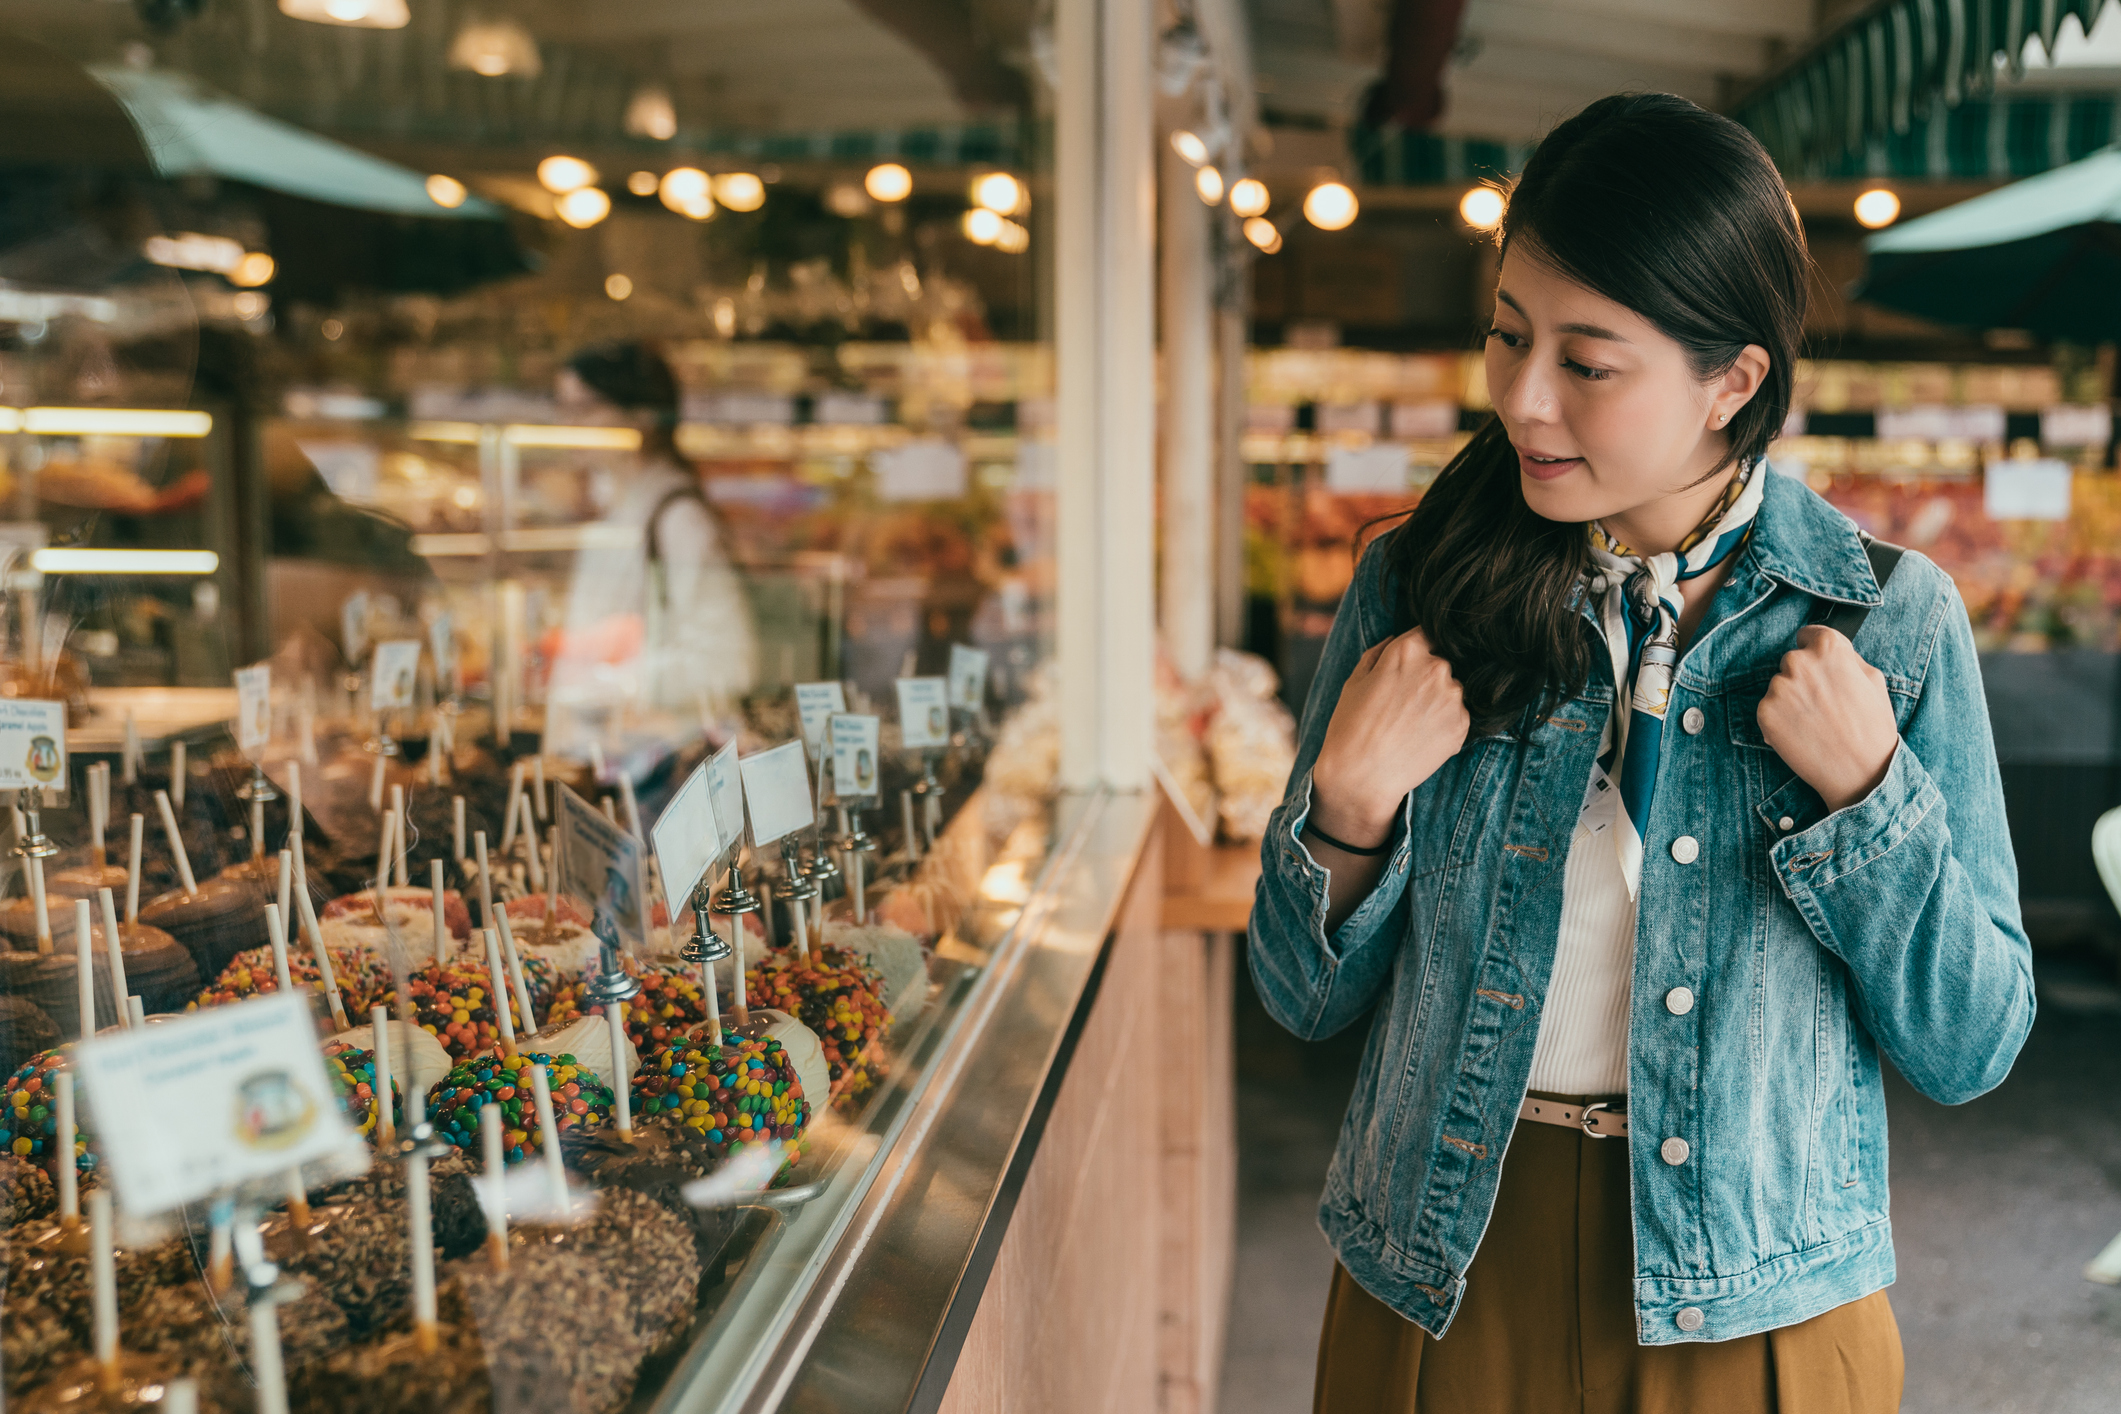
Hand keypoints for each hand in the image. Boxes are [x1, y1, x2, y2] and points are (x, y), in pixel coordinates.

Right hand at [1310, 629, 1469, 848]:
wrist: (1361, 777)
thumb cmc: (1350, 727)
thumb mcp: (1355, 680)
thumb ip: (1380, 652)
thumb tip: (1397, 640)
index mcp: (1407, 650)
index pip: (1427, 633)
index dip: (1418, 648)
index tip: (1410, 664)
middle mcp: (1437, 668)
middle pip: (1442, 662)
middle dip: (1427, 676)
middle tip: (1404, 703)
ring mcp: (1453, 697)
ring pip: (1452, 689)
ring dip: (1438, 700)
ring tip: (1411, 724)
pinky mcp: (1463, 725)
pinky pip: (1458, 714)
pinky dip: (1444, 723)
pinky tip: (1420, 737)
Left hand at [1756, 625, 1898, 812]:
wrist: (1860, 772)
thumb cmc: (1872, 727)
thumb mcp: (1874, 680)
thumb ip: (1847, 658)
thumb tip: (1829, 649)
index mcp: (1828, 648)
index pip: (1809, 634)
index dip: (1815, 649)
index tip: (1819, 665)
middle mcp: (1799, 662)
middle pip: (1792, 661)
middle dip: (1804, 678)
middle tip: (1823, 703)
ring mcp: (1779, 688)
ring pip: (1780, 686)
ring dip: (1791, 700)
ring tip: (1816, 722)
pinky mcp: (1764, 712)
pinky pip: (1769, 709)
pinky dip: (1780, 719)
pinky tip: (1802, 734)